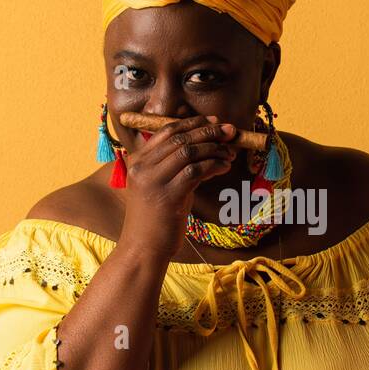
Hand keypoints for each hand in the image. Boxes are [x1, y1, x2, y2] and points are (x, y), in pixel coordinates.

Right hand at [116, 113, 238, 256]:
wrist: (143, 248)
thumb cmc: (155, 219)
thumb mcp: (159, 186)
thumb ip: (174, 167)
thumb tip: (207, 149)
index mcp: (138, 161)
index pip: (167, 131)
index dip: (194, 123)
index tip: (214, 121)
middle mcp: (142, 167)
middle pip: (181, 138)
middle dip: (209, 131)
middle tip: (230, 131)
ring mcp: (153, 181)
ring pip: (189, 152)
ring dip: (214, 149)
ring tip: (230, 152)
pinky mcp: (168, 196)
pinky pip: (196, 171)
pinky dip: (214, 165)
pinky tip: (224, 166)